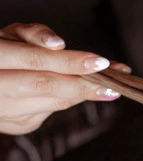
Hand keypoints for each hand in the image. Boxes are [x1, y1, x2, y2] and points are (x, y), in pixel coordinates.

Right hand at [0, 22, 129, 135]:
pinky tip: (84, 93)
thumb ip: (31, 34)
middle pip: (46, 86)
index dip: (70, 61)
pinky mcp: (17, 125)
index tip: (100, 62)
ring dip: (83, 94)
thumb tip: (58, 45)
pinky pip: (51, 111)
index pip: (36, 60)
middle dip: (84, 84)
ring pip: (52, 103)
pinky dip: (68, 99)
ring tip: (110, 88)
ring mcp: (6, 112)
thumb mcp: (6, 35)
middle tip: (114, 82)